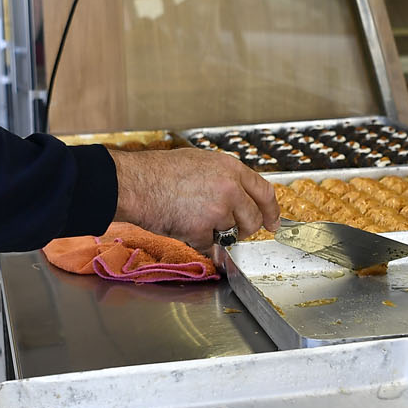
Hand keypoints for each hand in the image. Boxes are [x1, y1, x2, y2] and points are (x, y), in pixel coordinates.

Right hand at [108, 148, 280, 250]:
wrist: (135, 183)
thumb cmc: (158, 171)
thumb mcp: (199, 162)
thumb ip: (222, 178)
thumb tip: (236, 196)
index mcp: (230, 167)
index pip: (264, 191)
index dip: (271, 210)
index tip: (273, 222)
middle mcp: (229, 187)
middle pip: (252, 219)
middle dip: (244, 229)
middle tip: (230, 229)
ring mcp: (218, 209)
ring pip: (232, 234)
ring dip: (217, 234)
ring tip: (194, 219)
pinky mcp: (203, 229)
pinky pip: (208, 244)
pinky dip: (196, 241)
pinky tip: (181, 224)